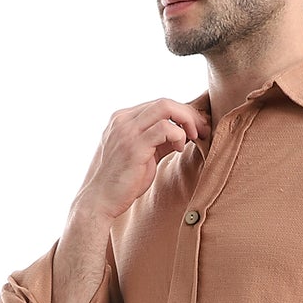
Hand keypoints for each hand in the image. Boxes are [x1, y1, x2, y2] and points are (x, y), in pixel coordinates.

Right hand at [74, 99, 214, 221]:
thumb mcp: (142, 155)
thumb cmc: (122, 181)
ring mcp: (126, 131)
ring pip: (166, 108)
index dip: (181, 113)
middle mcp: (122, 120)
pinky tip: (178, 149)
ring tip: (194, 138)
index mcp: (122, 119)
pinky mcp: (134, 146)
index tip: (196, 128)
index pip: (158, 104)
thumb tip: (182, 133)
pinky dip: (178, 135)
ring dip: (187, 121)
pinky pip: (165, 128)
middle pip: (165, 102)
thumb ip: (158, 141)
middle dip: (189, 114)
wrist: (100, 201)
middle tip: (202, 130)